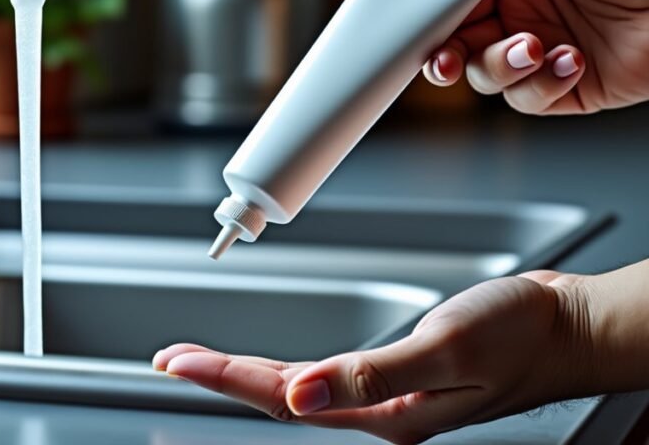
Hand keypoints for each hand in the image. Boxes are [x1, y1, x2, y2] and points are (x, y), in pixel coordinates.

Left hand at [153, 271, 592, 443]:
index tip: (179, 362)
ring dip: (246, 374)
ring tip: (202, 363)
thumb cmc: (521, 335)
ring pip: (297, 388)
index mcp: (384, 412)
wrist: (567, 326)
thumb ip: (369, 374)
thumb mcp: (444, 349)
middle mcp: (378, 410)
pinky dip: (287, 368)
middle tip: (171, 360)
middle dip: (220, 378)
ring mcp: (385, 394)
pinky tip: (274, 369)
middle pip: (279, 397)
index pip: (283, 397)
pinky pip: (325, 375)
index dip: (224, 377)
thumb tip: (301, 394)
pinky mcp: (396, 373)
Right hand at [356, 0, 648, 114]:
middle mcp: (512, 5)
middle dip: (436, 51)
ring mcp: (530, 45)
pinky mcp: (554, 85)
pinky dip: (541, 83)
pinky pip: (523, 97)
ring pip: (478, 72)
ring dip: (499, 66)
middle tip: (441, 55)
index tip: (371, 4)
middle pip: (444, 35)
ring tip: (535, 46)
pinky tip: (571, 58)